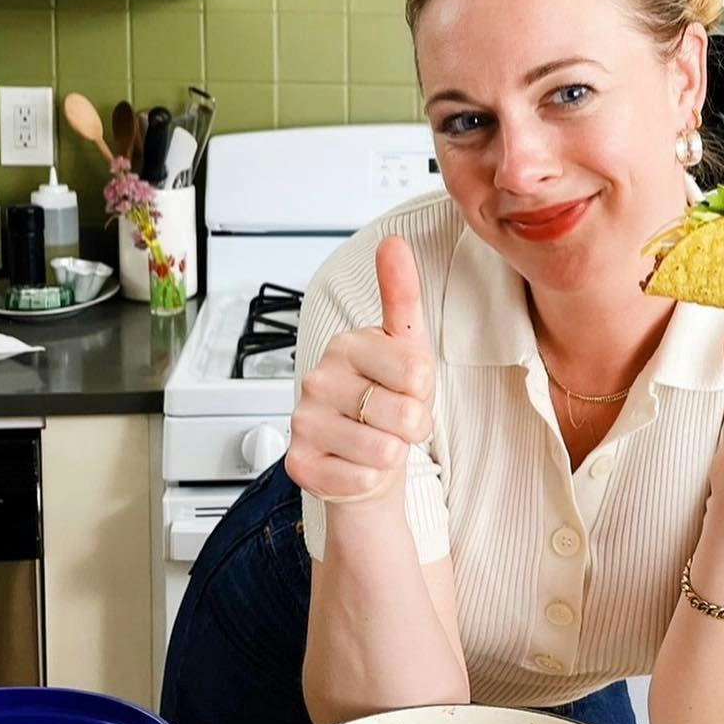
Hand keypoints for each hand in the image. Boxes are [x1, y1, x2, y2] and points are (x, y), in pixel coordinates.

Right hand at [286, 236, 435, 505]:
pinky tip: (358, 465)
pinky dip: (370, 480)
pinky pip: (360, 480)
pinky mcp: (299, 464)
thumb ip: (401, 294)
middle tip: (394, 421)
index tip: (407, 389)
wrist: (366, 457)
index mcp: (347, 345)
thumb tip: (393, 243)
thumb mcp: (407, 346)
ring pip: (383, 451)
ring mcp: (304, 421)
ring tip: (377, 442)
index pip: (416, 372)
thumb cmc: (390, 398)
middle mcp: (317, 379)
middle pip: (404, 415)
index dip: (424, 391)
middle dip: (412, 427)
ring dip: (392, 456)